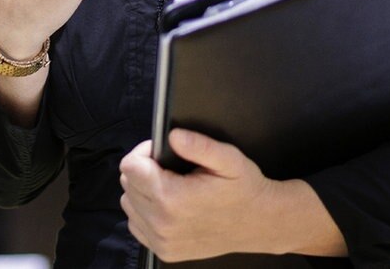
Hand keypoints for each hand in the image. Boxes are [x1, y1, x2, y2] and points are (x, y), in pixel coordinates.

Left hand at [119, 130, 345, 260]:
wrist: (261, 224)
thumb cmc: (244, 188)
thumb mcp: (228, 158)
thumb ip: (199, 145)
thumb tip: (173, 137)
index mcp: (172, 199)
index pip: (130, 166)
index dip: (144, 153)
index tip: (162, 153)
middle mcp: (163, 224)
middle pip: (127, 183)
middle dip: (143, 170)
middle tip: (169, 168)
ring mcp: (162, 241)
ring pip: (129, 203)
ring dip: (142, 190)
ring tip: (169, 185)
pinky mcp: (165, 252)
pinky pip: (136, 224)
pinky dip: (145, 211)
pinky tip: (166, 204)